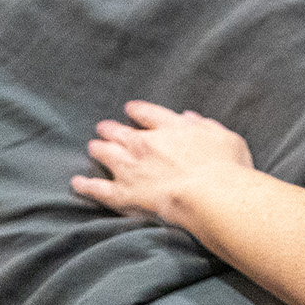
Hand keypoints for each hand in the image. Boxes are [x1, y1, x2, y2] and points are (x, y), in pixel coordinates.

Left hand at [72, 100, 253, 224]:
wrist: (211, 196)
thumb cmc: (227, 168)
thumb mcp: (226, 138)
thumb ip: (206, 126)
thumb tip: (191, 118)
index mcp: (171, 127)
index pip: (147, 113)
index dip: (137, 110)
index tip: (130, 109)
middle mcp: (145, 143)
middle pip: (120, 131)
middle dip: (111, 128)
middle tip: (104, 127)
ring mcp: (131, 168)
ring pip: (106, 154)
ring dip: (98, 149)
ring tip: (93, 147)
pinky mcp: (123, 193)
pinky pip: (97, 188)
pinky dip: (85, 185)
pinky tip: (77, 182)